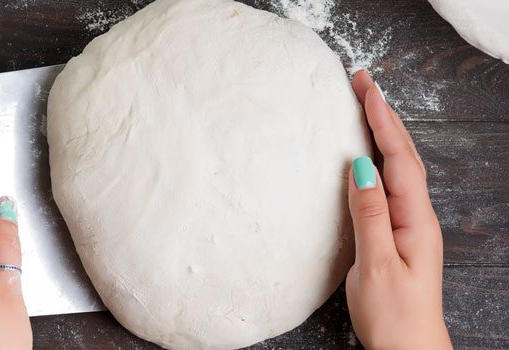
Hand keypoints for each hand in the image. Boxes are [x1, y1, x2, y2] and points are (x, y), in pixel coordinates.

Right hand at [345, 71, 451, 348]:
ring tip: (366, 106)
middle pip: (403, 154)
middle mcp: (417, 216)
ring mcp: (410, 225)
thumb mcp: (375, 264)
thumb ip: (368, 214)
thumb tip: (360, 167)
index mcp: (414, 219)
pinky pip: (391, 185)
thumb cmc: (393, 315)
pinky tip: (368, 156)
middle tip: (362, 83)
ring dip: (383, 133)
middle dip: (384, 115)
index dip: (382, 120)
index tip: (366, 88)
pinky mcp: (398, 234)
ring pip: (399, 167)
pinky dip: (380, 159)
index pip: (399, 157)